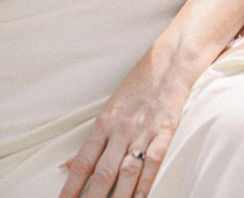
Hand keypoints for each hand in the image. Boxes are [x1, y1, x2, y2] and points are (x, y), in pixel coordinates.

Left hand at [59, 49, 192, 197]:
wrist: (170, 63)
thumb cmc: (139, 85)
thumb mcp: (110, 109)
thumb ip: (93, 140)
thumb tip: (67, 165)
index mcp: (104, 123)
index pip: (83, 162)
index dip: (72, 186)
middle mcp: (122, 129)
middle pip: (104, 171)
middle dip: (93, 197)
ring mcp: (145, 131)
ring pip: (128, 170)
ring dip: (119, 195)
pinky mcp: (166, 130)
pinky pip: (154, 161)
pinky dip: (147, 182)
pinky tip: (141, 197)